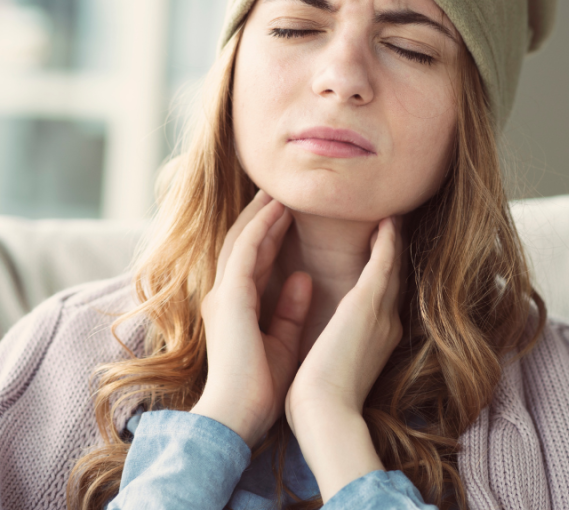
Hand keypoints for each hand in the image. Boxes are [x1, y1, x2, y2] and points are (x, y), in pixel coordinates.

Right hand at [191, 190, 312, 447]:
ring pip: (241, 240)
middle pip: (243, 244)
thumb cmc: (260, 389)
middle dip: (260, 217)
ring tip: (279, 191)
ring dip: (261, 214)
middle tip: (279, 192)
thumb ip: (290, 309)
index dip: (269, 235)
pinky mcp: (230, 298)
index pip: (253, 261)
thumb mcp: (283, 342)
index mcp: (236, 309)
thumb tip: (304, 278)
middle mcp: (225, 297)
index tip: (286, 215)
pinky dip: (261, 228)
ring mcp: (223, 295)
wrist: (239, 417)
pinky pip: (245, 251)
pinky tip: (276, 210)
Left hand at [285, 214, 403, 426]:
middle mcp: (387, 323)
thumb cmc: (319, 400)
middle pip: (396, 278)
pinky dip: (387, 240)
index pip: (383, 299)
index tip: (381, 255)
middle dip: (395, 252)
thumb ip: (335, 345)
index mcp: (376, 338)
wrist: (324, 414)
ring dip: (393, 238)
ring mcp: (381, 312)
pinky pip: (384, 261)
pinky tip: (387, 220)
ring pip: (394, 265)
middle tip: (394, 224)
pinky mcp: (368, 303)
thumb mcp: (331, 366)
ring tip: (392, 216)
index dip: (384, 274)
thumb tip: (325, 337)